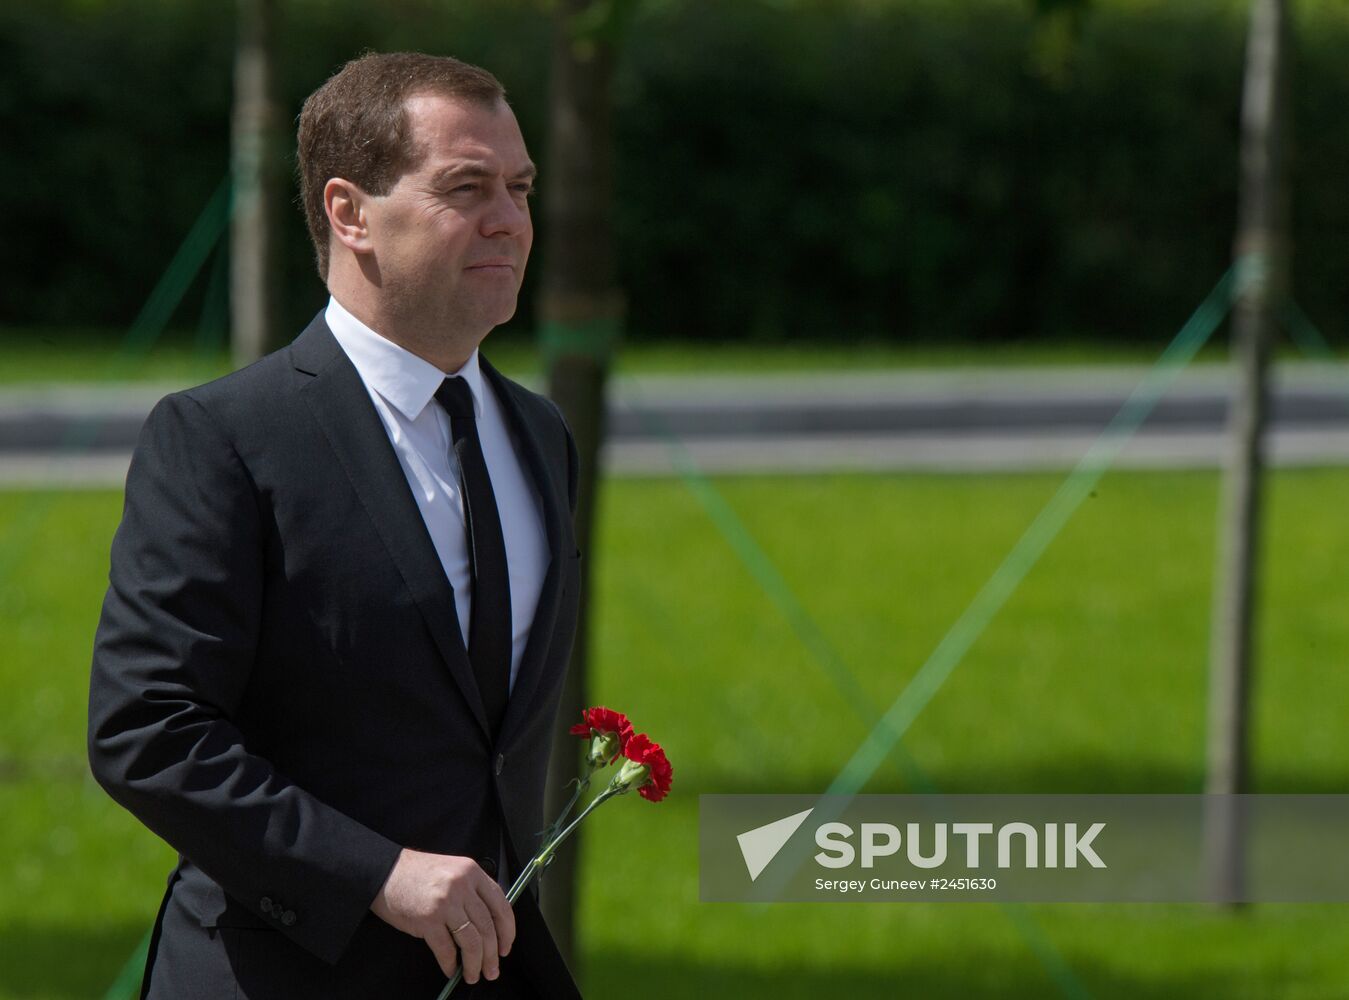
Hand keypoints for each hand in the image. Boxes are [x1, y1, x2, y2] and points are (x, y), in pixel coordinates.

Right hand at [370, 848, 514, 983]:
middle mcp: (462, 886)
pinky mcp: (427, 920)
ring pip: (471, 942)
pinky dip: (450, 964)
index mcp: (472, 872)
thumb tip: (489, 925)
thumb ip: (472, 891)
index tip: (506, 947)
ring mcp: (445, 903)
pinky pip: (446, 949)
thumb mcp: (453, 871)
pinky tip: (451, 970)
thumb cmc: (416, 873)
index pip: (501, 905)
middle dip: (493, 955)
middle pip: (487, 927)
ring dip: (475, 964)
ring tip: (474, 975)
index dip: (507, 931)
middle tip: (492, 970)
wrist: (384, 872)